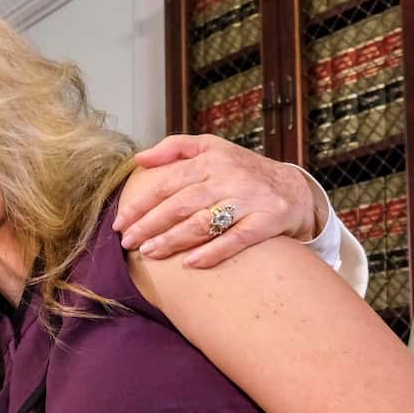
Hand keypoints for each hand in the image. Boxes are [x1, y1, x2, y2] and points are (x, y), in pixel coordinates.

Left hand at [113, 134, 323, 267]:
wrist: (293, 189)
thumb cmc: (242, 170)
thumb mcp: (212, 148)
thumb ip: (175, 148)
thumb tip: (139, 158)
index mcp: (211, 160)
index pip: (167, 184)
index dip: (141, 205)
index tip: (120, 223)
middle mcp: (229, 178)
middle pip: (181, 205)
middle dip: (150, 226)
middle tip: (128, 243)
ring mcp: (249, 200)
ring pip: (204, 223)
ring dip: (173, 240)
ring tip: (149, 253)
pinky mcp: (267, 221)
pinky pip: (236, 239)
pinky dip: (213, 252)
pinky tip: (190, 264)